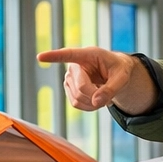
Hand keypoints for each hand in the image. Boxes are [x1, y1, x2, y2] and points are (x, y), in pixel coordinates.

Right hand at [34, 47, 156, 113]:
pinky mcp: (69, 89)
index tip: (40, 57)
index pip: (68, 55)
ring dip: (93, 103)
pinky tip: (96, 99)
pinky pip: (76, 103)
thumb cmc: (119, 70)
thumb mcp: (122, 77)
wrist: (115, 74)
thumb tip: (96, 102)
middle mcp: (74, 65)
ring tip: (103, 95)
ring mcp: (69, 78)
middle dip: (96, 96)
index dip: (53, 57)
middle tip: (109, 97)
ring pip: (77, 98)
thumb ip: (111, 89)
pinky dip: (89, 106)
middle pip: (81, 88)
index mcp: (87, 54)